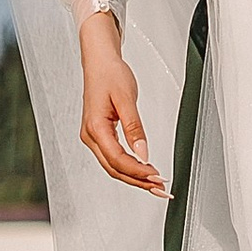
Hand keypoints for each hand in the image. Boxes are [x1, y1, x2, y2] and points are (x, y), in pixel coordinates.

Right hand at [79, 24, 164, 194]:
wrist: (99, 62)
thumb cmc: (110, 74)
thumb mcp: (126, 98)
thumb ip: (135, 127)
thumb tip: (143, 153)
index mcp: (95, 128)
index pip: (118, 160)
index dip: (138, 172)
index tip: (157, 177)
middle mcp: (90, 136)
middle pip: (115, 169)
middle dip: (139, 182)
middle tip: (161, 189)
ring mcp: (92, 137)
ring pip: (113, 167)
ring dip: (134, 177)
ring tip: (155, 184)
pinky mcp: (98, 135)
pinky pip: (112, 158)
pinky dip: (128, 167)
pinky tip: (142, 171)